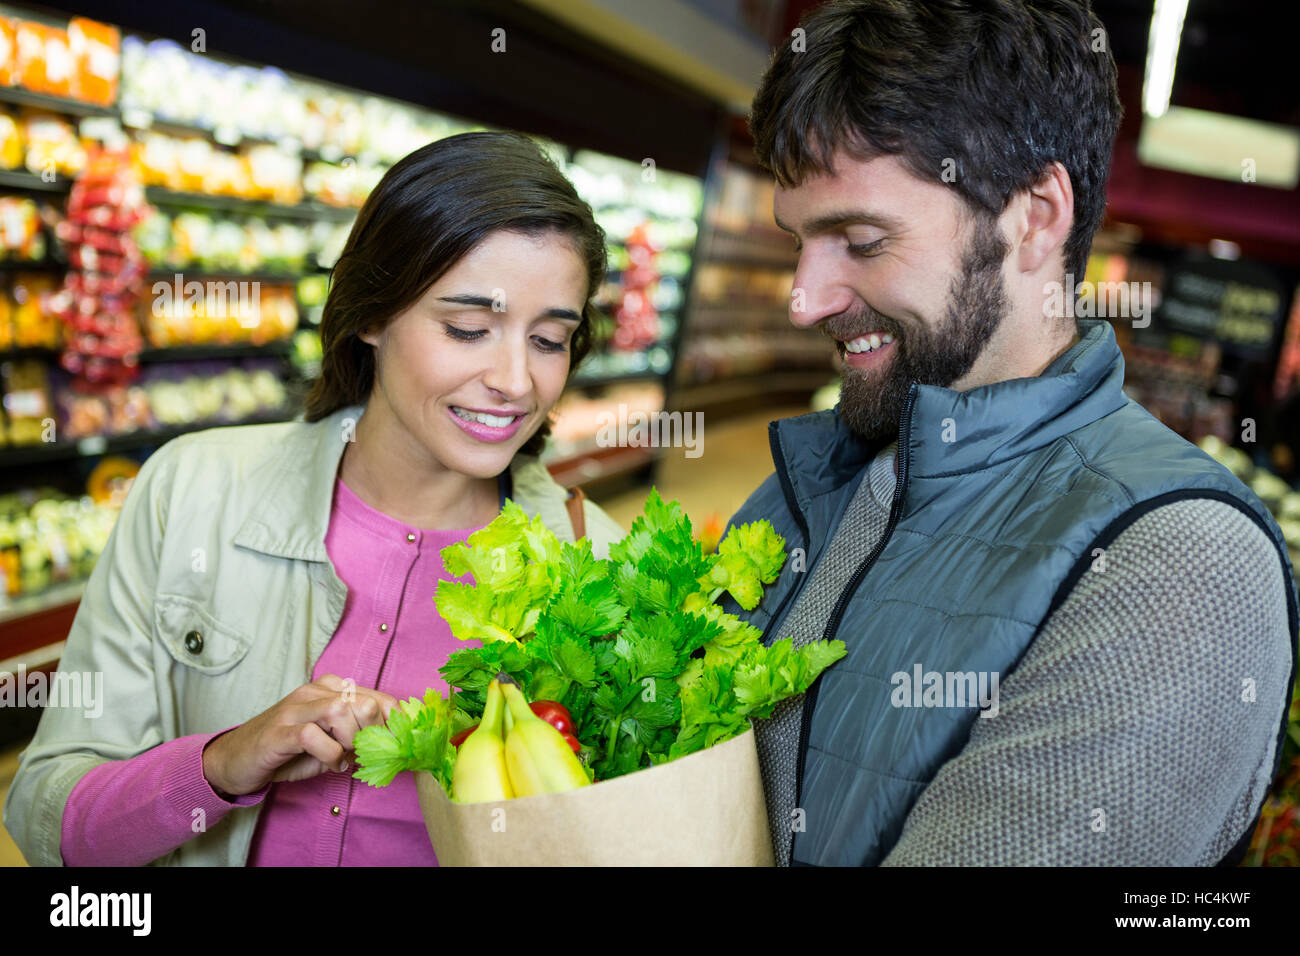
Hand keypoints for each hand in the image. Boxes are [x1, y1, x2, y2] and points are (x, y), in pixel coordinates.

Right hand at [202, 674, 397, 796]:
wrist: (236, 760)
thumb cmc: (288, 751)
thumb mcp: (331, 740)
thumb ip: (358, 734)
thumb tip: (391, 741)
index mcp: (331, 689)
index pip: (379, 698)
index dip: (391, 725)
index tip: (390, 746)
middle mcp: (314, 692)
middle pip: (363, 703)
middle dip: (370, 734)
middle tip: (359, 752)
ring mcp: (295, 709)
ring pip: (341, 712)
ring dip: (349, 742)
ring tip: (341, 757)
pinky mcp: (279, 731)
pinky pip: (313, 736)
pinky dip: (329, 755)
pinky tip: (328, 764)